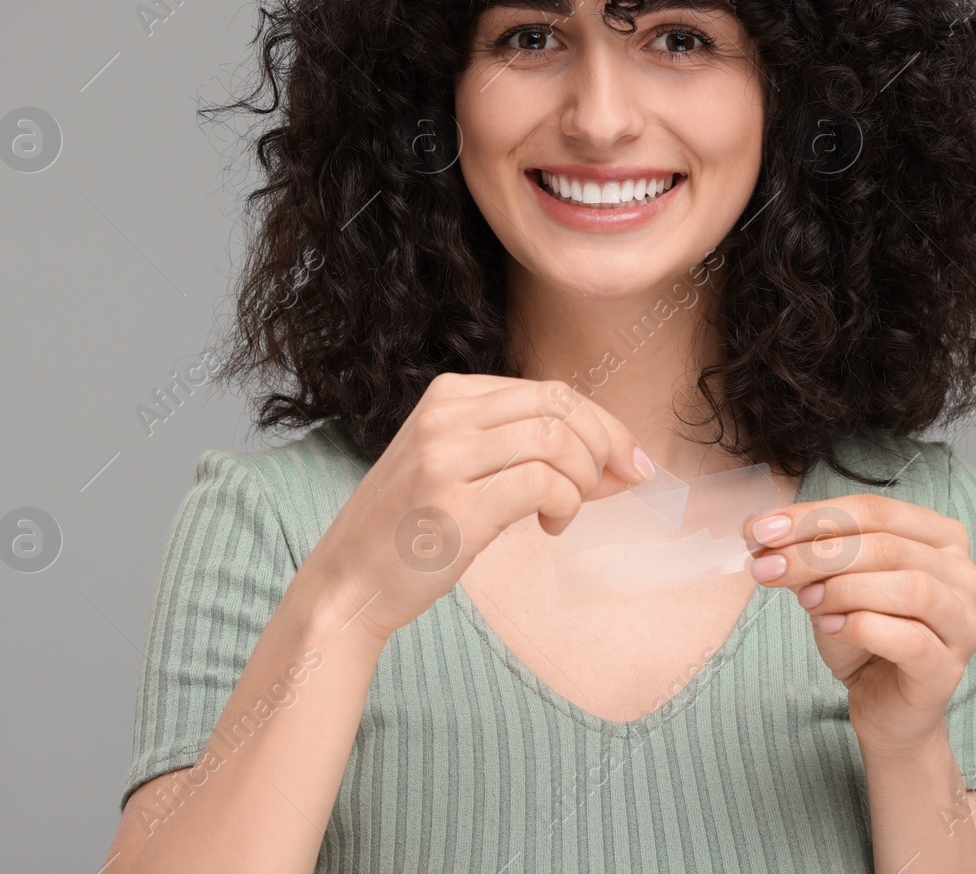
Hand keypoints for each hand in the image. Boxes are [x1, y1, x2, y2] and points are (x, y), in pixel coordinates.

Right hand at [306, 373, 652, 642]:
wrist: (347, 584)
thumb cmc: (414, 529)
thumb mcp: (459, 464)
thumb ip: (524, 449)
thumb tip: (619, 459)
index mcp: (448, 395)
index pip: (550, 391)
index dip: (601, 424)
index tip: (628, 461)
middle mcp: (445, 416)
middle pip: (560, 406)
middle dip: (607, 443)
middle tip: (623, 482)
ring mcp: (446, 457)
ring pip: (556, 441)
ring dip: (584, 480)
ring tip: (569, 510)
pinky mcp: (454, 504)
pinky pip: (542, 485)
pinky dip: (566, 506)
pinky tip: (551, 527)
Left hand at [744, 495, 975, 757]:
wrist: (884, 706)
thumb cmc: (864, 635)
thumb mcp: (831, 583)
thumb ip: (811, 554)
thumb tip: (762, 531)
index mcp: (941, 537)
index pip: (875, 510)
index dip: (813, 516)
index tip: (759, 530)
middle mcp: (963, 574)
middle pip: (888, 545)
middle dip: (817, 552)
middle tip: (768, 567)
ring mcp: (964, 622)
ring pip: (909, 587)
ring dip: (844, 589)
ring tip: (806, 601)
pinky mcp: (949, 668)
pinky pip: (910, 638)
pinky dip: (862, 627)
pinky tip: (831, 627)